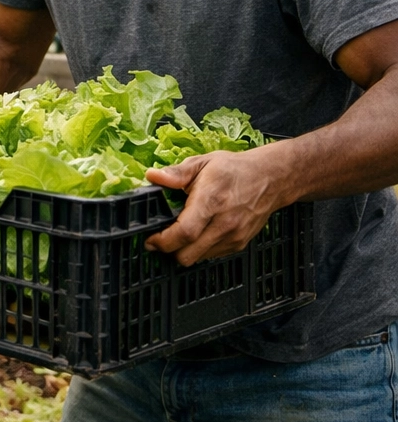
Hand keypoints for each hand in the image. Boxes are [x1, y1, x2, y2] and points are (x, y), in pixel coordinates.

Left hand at [144, 149, 288, 265]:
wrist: (270, 178)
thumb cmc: (235, 170)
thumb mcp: (202, 163)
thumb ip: (176, 173)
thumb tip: (153, 176)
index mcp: (212, 201)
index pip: (185, 232)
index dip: (163, 241)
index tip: (151, 238)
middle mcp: (225, 223)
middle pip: (188, 254)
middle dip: (168, 250)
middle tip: (160, 237)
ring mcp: (234, 236)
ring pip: (198, 258)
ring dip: (184, 250)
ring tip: (179, 232)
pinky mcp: (239, 244)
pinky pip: (211, 255)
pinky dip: (199, 249)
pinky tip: (198, 233)